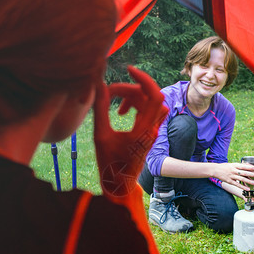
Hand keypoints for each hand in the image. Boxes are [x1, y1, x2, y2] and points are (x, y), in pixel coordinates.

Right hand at [93, 66, 167, 196]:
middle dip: (130, 89)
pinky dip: (137, 105)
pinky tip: (122, 113)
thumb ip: (100, 108)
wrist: (120, 184)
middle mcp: (152, 129)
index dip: (144, 79)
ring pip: (149, 103)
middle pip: (149, 96)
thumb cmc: (109, 164)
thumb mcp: (100, 135)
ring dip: (133, 98)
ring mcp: (152, 131)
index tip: (129, 70)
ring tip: (116, 109)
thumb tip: (98, 84)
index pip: (154, 96)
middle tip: (110, 92)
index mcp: (143, 130)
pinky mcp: (149, 133)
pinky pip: (149, 111)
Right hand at [215, 162, 253, 190]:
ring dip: (249, 181)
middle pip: (244, 173)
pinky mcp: (229, 181)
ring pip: (241, 179)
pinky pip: (237, 184)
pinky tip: (247, 188)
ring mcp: (231, 176)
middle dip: (251, 174)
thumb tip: (247, 165)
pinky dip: (243, 187)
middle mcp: (233, 170)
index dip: (250, 167)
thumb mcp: (232, 164)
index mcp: (234, 165)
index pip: (243, 166)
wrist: (215, 170)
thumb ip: (239, 166)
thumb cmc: (224, 166)